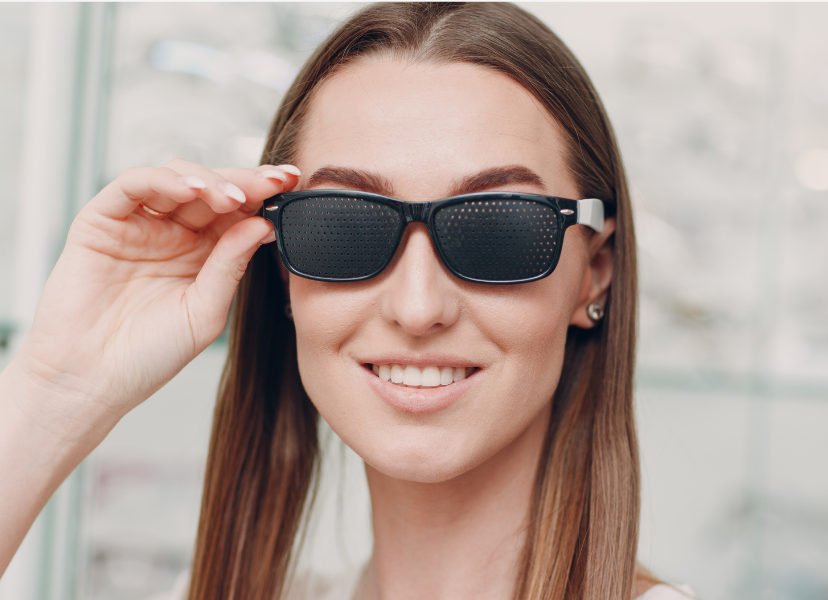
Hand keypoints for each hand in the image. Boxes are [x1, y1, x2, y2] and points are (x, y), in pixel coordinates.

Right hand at [12, 159, 297, 430]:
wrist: (91, 382)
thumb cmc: (148, 355)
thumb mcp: (205, 311)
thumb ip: (230, 265)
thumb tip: (262, 223)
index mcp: (202, 254)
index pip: (236, 213)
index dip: (264, 195)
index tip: (293, 184)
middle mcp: (172, 234)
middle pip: (212, 189)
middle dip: (246, 181)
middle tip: (274, 181)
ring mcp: (138, 225)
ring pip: (176, 178)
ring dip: (209, 180)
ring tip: (234, 196)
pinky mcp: (101, 221)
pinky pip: (132, 186)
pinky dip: (163, 179)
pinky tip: (192, 190)